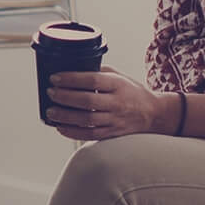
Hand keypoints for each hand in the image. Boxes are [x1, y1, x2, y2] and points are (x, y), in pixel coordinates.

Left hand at [47, 68, 172, 141]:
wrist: (153, 114)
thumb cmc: (132, 92)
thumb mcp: (120, 77)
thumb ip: (99, 73)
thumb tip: (73, 69)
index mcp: (119, 85)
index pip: (93, 80)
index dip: (72, 79)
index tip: (55, 78)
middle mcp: (117, 103)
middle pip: (87, 101)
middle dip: (65, 97)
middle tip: (50, 93)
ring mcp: (114, 120)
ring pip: (86, 120)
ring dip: (65, 116)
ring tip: (51, 112)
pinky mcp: (111, 134)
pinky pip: (89, 134)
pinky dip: (72, 132)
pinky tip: (60, 127)